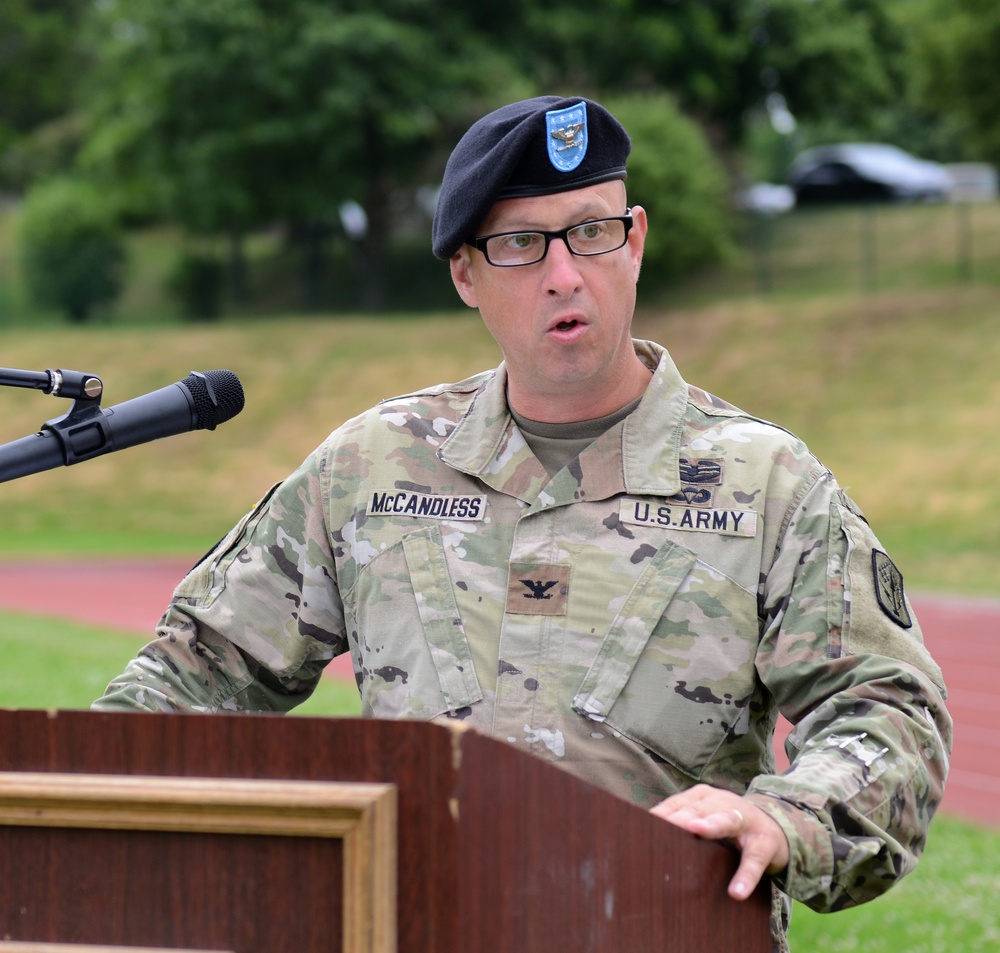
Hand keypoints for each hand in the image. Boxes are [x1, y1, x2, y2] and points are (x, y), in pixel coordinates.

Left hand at [650, 784, 789, 900]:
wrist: (777, 826)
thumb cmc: (729, 824)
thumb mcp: (706, 818)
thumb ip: (682, 824)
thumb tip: (645, 840)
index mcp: (704, 797)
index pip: (677, 804)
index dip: (661, 814)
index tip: (640, 825)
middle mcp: (723, 802)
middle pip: (698, 809)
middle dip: (680, 817)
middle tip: (661, 827)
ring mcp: (746, 819)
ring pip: (727, 820)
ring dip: (711, 825)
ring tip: (696, 831)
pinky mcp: (764, 842)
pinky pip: (754, 860)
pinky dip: (745, 876)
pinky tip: (736, 892)